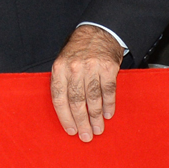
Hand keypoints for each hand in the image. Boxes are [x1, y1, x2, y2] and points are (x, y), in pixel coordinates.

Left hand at [50, 25, 123, 139]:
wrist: (99, 31)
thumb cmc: (79, 50)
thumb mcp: (64, 62)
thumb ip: (63, 83)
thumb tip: (65, 112)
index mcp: (59, 68)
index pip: (59, 98)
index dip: (65, 117)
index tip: (71, 130)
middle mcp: (74, 68)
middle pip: (76, 101)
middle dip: (81, 121)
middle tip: (86, 135)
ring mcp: (92, 67)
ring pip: (93, 98)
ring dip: (96, 117)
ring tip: (98, 128)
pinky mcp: (108, 67)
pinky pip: (108, 91)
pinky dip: (108, 104)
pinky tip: (108, 114)